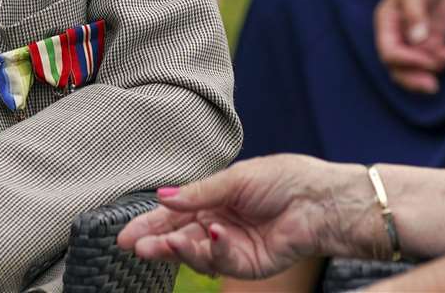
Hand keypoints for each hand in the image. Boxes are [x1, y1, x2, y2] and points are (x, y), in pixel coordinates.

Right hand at [118, 156, 376, 278]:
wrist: (319, 201)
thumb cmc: (283, 179)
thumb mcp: (236, 179)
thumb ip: (199, 192)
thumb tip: (162, 196)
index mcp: (213, 200)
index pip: (174, 214)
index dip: (149, 224)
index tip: (124, 234)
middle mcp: (218, 224)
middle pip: (179, 238)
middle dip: (156, 243)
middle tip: (135, 247)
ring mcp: (231, 247)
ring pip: (195, 254)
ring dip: (178, 250)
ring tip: (163, 245)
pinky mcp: (247, 264)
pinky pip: (222, 262)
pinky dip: (213, 250)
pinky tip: (213, 235)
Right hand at [374, 0, 444, 92]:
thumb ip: (415, 14)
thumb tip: (417, 40)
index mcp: (386, 25)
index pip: (389, 53)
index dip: (407, 61)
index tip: (428, 60)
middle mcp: (398, 38)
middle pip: (399, 69)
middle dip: (415, 80)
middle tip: (433, 87)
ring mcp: (415, 43)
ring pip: (420, 69)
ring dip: (438, 67)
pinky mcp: (432, 43)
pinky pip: (438, 61)